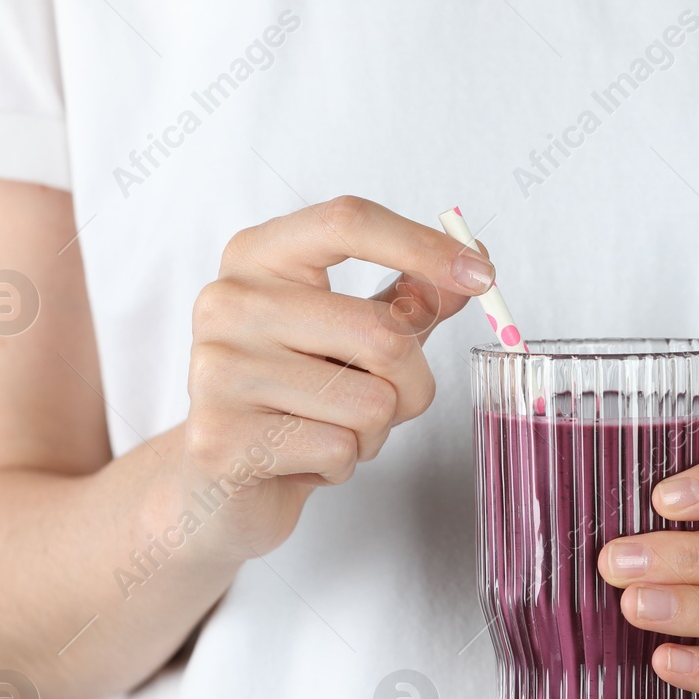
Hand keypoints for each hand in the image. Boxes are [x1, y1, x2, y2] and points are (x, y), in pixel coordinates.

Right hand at [181, 196, 492, 558]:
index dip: (423, 247)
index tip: (482, 276)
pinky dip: (343, 466)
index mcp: (257, 257)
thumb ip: (409, 299)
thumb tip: (474, 258)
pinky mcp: (222, 440)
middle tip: (387, 402)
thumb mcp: (352, 335)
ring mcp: (216, 370)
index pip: (346, 222)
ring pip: (370, 402)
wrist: (221, 476)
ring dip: (374, 432)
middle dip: (411, 382)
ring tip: (329, 429)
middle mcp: (228, 302)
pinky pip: (339, 450)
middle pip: (381, 331)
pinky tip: (303, 460)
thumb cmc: (294, 397)